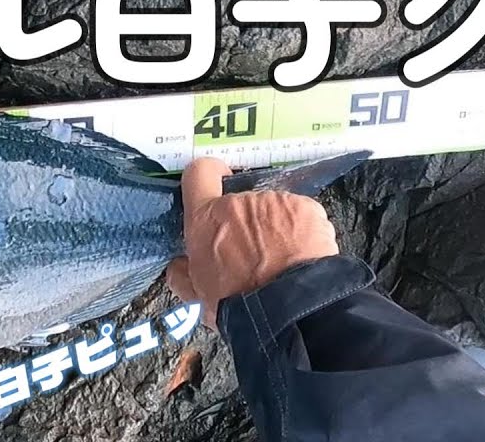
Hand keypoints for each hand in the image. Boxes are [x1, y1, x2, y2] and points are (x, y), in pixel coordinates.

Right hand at [167, 158, 339, 327]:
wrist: (290, 311)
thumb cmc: (241, 304)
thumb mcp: (198, 296)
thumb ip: (183, 274)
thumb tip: (179, 266)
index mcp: (206, 219)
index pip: (198, 173)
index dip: (206, 176)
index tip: (214, 183)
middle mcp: (239, 203)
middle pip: (240, 201)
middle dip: (245, 222)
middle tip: (252, 254)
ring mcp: (274, 202)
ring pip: (272, 210)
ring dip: (274, 228)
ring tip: (281, 261)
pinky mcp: (305, 208)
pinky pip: (300, 214)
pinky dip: (302, 231)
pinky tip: (301, 257)